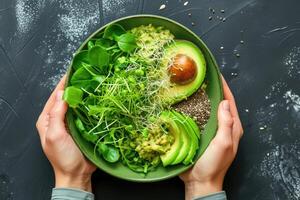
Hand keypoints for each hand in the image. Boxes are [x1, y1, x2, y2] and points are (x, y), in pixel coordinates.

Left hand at [36, 76, 95, 191]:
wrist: (76, 174)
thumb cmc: (63, 157)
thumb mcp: (55, 135)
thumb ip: (56, 114)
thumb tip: (62, 94)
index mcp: (47, 120)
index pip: (54, 97)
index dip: (63, 84)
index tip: (72, 72)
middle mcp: (58, 119)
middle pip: (65, 99)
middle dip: (74, 87)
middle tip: (85, 75)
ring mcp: (70, 123)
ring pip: (76, 105)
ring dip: (82, 95)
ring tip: (92, 83)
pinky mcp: (81, 127)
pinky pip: (85, 113)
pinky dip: (89, 105)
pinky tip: (96, 98)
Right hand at [180, 76, 242, 198]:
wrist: (199, 181)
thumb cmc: (213, 165)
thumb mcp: (223, 144)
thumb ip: (226, 124)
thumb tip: (225, 102)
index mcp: (232, 127)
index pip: (230, 102)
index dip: (224, 87)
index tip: (216, 74)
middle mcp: (222, 126)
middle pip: (219, 103)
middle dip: (212, 89)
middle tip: (202, 77)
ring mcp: (210, 130)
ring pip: (207, 109)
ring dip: (201, 97)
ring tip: (192, 85)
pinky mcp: (199, 133)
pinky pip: (197, 117)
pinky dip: (193, 108)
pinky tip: (184, 102)